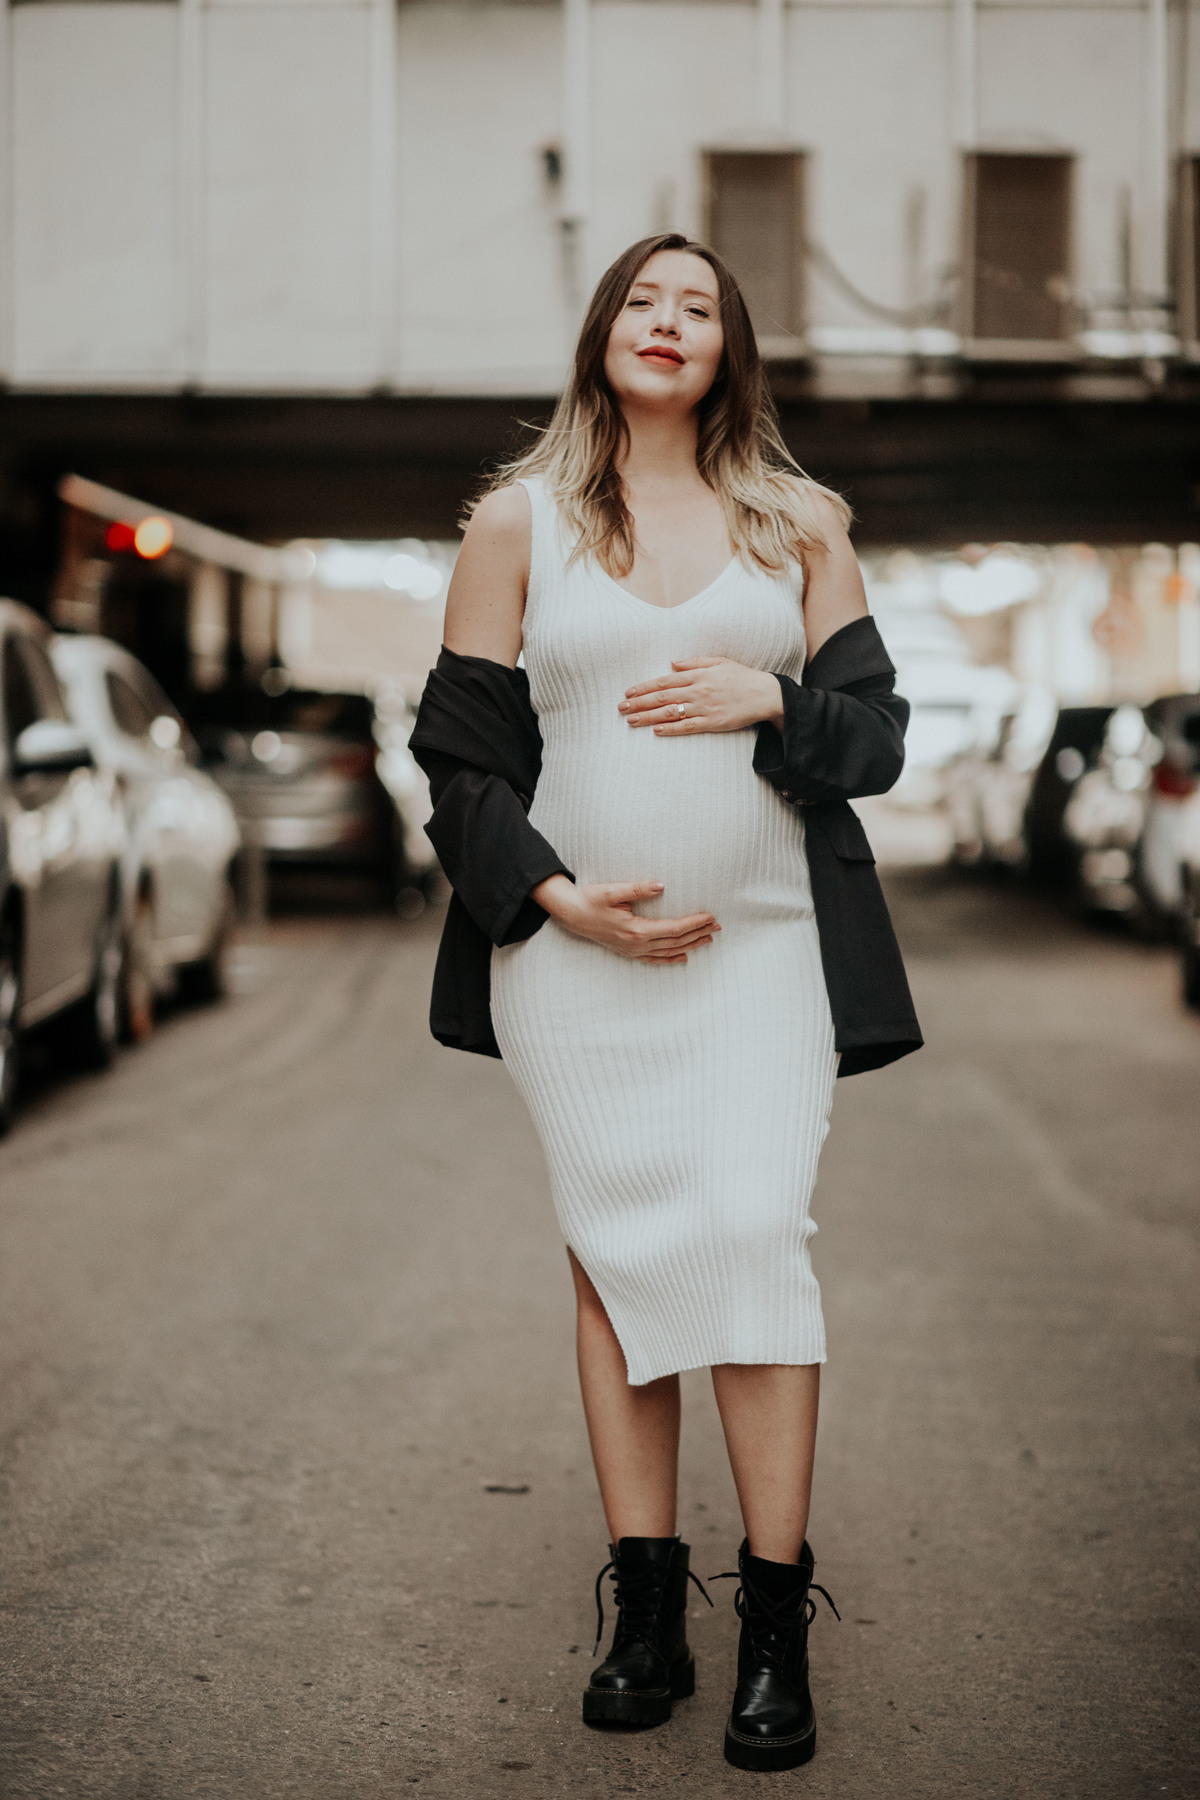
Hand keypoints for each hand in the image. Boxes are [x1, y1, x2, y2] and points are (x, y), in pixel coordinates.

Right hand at [531, 875, 719, 964]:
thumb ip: (637, 888)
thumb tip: (661, 885)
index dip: (694, 923)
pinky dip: (671, 959)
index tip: (710, 916)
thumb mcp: (612, 891)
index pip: (674, 928)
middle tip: (718, 926)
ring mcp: (633, 951)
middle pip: (676, 942)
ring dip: (690, 945)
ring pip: (669, 952)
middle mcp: (637, 944)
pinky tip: (683, 958)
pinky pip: (655, 959)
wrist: (571, 915)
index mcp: (636, 930)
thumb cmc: (591, 900)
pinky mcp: (629, 952)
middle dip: (698, 933)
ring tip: (709, 938)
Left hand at [618, 658, 784, 734]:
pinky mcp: (713, 723)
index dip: (645, 686)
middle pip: (663, 697)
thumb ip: (694, 662)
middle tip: (621, 707)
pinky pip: (688, 727)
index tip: (629, 691)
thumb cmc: (741, 677)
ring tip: (631, 720)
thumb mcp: (719, 662)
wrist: (765, 694)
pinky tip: (656, 730)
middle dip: (639, 702)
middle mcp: (699, 691)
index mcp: (699, 675)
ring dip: (649, 717)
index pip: (665, 680)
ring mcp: (705, 708)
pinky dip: (672, 729)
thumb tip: (672, 663)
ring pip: (671, 712)